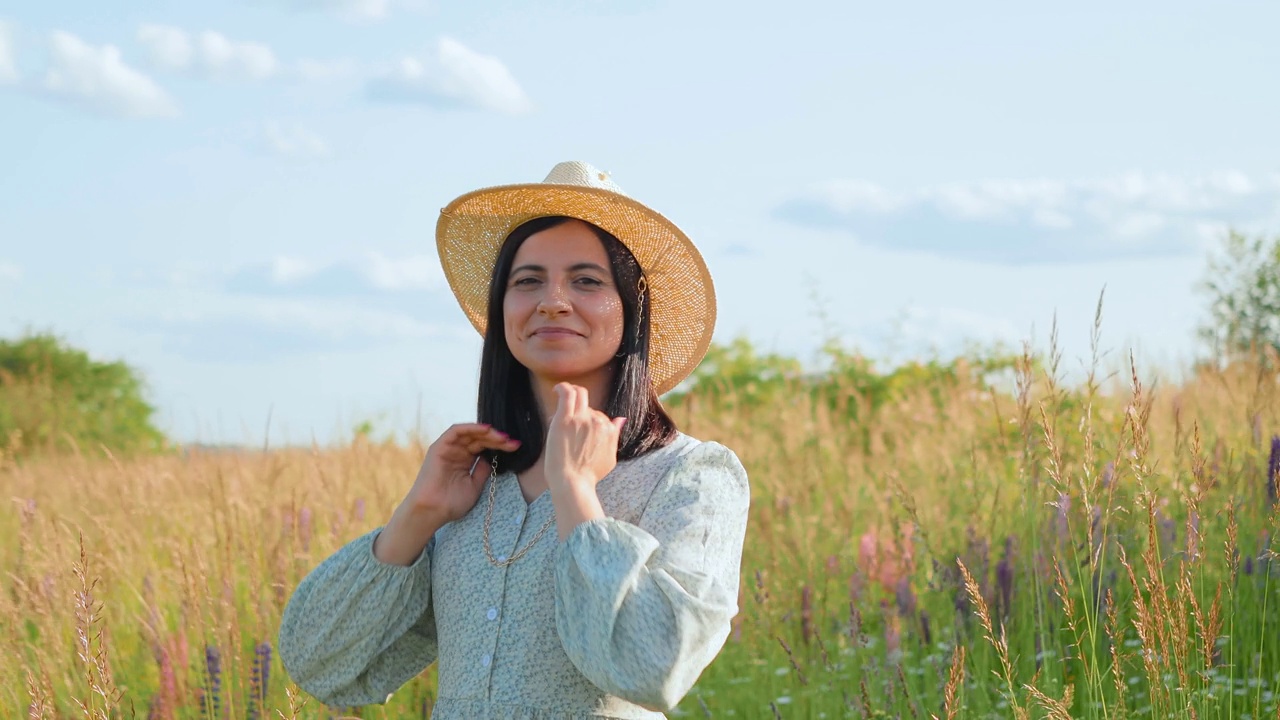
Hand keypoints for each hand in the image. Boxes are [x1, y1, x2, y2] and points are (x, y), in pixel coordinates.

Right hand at [405, 423, 521, 523]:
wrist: (432, 511)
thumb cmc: (451, 503)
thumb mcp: (475, 485)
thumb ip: (482, 470)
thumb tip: (491, 457)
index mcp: (464, 460)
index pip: (484, 446)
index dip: (500, 445)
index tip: (516, 447)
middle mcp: (456, 452)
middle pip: (480, 438)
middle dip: (497, 439)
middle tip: (513, 442)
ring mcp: (448, 448)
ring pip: (470, 433)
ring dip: (487, 433)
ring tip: (502, 437)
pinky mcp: (439, 446)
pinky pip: (456, 431)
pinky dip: (471, 428)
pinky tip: (486, 430)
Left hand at [544, 383, 625, 491]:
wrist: (573, 482)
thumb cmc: (589, 475)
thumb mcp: (610, 457)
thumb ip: (615, 436)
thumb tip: (620, 419)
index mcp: (608, 429)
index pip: (599, 416)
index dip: (588, 422)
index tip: (578, 429)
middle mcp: (597, 421)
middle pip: (589, 406)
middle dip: (581, 409)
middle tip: (570, 412)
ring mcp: (581, 419)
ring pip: (579, 393)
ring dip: (573, 391)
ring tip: (563, 393)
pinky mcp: (564, 419)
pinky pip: (567, 394)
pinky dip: (562, 387)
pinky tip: (557, 388)